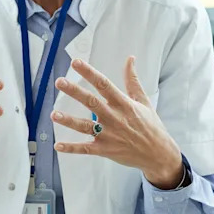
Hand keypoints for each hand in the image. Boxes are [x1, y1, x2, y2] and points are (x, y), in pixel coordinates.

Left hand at [51, 56, 183, 189]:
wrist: (159, 154)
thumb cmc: (151, 125)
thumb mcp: (143, 101)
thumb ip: (132, 80)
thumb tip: (130, 58)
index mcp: (124, 104)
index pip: (104, 84)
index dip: (89, 73)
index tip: (76, 63)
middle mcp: (115, 118)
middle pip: (91, 102)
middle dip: (75, 92)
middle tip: (59, 82)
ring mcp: (109, 135)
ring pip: (85, 126)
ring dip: (69, 120)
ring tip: (54, 114)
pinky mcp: (105, 150)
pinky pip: (86, 149)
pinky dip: (72, 148)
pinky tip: (58, 146)